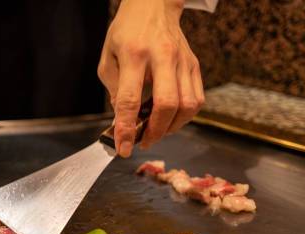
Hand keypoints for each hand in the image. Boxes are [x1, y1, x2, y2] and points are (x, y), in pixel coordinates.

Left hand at [98, 0, 204, 156]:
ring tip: (156, 132)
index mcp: (134, 55)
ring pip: (187, 105)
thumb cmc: (126, 34)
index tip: (123, 148)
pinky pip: (196, 99)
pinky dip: (184, 117)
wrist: (153, 6)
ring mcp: (182, 61)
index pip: (130, 99)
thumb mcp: (108, 58)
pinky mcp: (194, 65)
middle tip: (143, 142)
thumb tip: (124, 119)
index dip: (126, 128)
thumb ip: (113, 89)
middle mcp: (162, 57)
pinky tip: (170, 119)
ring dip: (171, 127)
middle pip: (166, 104)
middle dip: (155, 131)